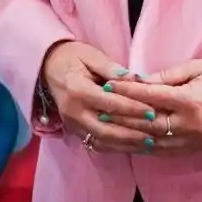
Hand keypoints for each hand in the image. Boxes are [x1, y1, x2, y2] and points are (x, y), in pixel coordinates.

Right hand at [41, 41, 164, 153]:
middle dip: (131, 133)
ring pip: (102, 140)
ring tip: (148, 144)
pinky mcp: (73, 130)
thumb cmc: (72, 56)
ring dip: (126, 144)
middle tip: (154, 133)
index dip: (132, 108)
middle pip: (105, 129)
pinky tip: (132, 145)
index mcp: (77, 89)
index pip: (109, 103)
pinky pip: (96, 142)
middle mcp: (73, 111)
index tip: (152, 111)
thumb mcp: (91, 55)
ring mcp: (72, 123)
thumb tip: (134, 80)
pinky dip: (115, 146)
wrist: (47, 66)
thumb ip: (111, 68)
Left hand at [106, 58, 201, 154]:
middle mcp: (191, 125)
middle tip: (98, 110)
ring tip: (106, 130)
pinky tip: (128, 142)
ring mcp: (194, 141)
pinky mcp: (196, 149)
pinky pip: (165, 151)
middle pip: (148, 123)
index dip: (127, 92)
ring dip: (128, 136)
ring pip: (154, 142)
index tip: (107, 86)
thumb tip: (139, 80)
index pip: (151, 97)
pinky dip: (145, 147)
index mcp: (191, 100)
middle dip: (121, 117)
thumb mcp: (196, 67)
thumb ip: (167, 76)